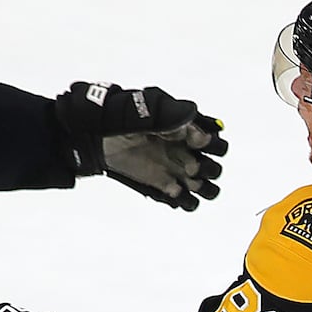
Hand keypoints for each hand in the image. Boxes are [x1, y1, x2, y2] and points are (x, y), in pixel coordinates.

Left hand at [54, 82, 227, 210]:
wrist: (95, 135)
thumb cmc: (122, 116)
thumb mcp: (147, 110)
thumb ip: (172, 117)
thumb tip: (197, 131)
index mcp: (186, 130)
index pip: (216, 142)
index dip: (211, 146)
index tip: (193, 142)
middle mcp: (184, 151)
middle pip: (214, 167)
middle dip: (207, 169)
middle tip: (188, 167)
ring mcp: (174, 170)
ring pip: (206, 187)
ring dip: (202, 188)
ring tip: (185, 183)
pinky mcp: (161, 186)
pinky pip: (185, 201)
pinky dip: (183, 201)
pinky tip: (169, 192)